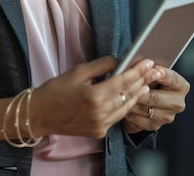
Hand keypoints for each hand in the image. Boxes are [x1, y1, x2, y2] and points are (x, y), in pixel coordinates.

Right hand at [30, 56, 162, 139]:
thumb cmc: (55, 90)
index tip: (147, 62)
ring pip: (126, 108)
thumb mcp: (78, 71)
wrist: (40, 114)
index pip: (123, 82)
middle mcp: (100, 113)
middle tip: (153, 70)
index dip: (137, 71)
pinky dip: (126, 105)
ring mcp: (100, 125)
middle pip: (128, 95)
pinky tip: (131, 97)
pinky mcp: (98, 132)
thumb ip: (101, 66)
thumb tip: (119, 61)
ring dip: (137, 94)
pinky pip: (117, 117)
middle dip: (142, 81)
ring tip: (147, 82)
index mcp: (94, 96)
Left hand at [123, 67, 189, 133]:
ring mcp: (167, 116)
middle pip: (155, 97)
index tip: (152, 68)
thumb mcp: (151, 71)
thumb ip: (147, 67)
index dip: (161, 74)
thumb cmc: (150, 80)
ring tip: (121, 93)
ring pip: (145, 109)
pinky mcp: (155, 125)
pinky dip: (129, 112)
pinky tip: (123, 104)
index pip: (173, 79)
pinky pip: (138, 119)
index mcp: (181, 86)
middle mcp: (177, 102)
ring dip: (131, 101)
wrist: (147, 100)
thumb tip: (135, 64)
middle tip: (126, 83)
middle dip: (138, 90)